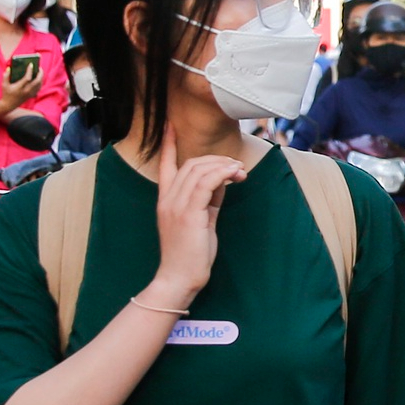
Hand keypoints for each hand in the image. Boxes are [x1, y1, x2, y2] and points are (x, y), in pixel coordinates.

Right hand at [0, 62, 41, 108]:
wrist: (9, 105)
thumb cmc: (6, 93)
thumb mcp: (3, 84)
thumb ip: (6, 75)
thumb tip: (9, 68)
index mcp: (20, 87)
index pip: (27, 78)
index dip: (30, 70)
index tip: (31, 64)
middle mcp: (26, 91)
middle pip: (37, 81)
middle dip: (40, 73)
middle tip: (39, 67)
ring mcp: (30, 94)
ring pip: (39, 85)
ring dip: (41, 78)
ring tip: (39, 71)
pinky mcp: (31, 95)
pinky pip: (38, 88)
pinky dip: (40, 83)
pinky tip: (39, 78)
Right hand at [149, 124, 244, 301]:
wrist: (179, 279)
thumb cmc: (190, 255)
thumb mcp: (201, 222)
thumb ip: (208, 200)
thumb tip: (222, 182)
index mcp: (166, 200)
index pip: (165, 165)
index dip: (168, 145)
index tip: (171, 126)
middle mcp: (167, 199)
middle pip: (190, 164)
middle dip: (216, 160)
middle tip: (236, 168)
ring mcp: (176, 205)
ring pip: (198, 170)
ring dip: (223, 166)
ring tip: (239, 172)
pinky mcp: (188, 213)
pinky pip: (206, 183)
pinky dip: (222, 174)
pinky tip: (234, 175)